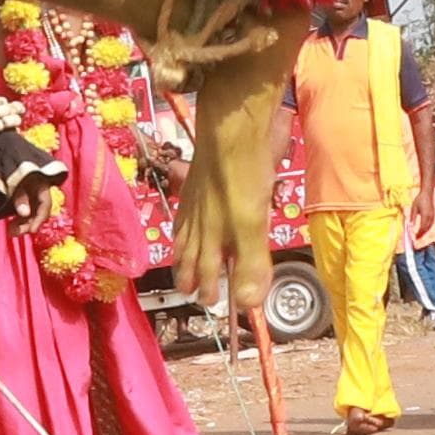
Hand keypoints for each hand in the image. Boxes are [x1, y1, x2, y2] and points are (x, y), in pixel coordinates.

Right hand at [170, 87, 277, 313]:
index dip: (209, 288)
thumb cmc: (242, 177)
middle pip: (192, 256)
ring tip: (181, 267)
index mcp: (211, 237)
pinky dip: (182, 226)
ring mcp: (194, 202)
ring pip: (185, 236)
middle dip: (191, 276)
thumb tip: (247, 304)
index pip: (207, 271)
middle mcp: (198, 223)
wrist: (229, 130)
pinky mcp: (195, 182)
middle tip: (190, 292)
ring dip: (184, 255)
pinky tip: (185, 222)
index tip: (210, 302)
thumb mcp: (254, 225)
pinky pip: (184, 213)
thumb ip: (250, 263)